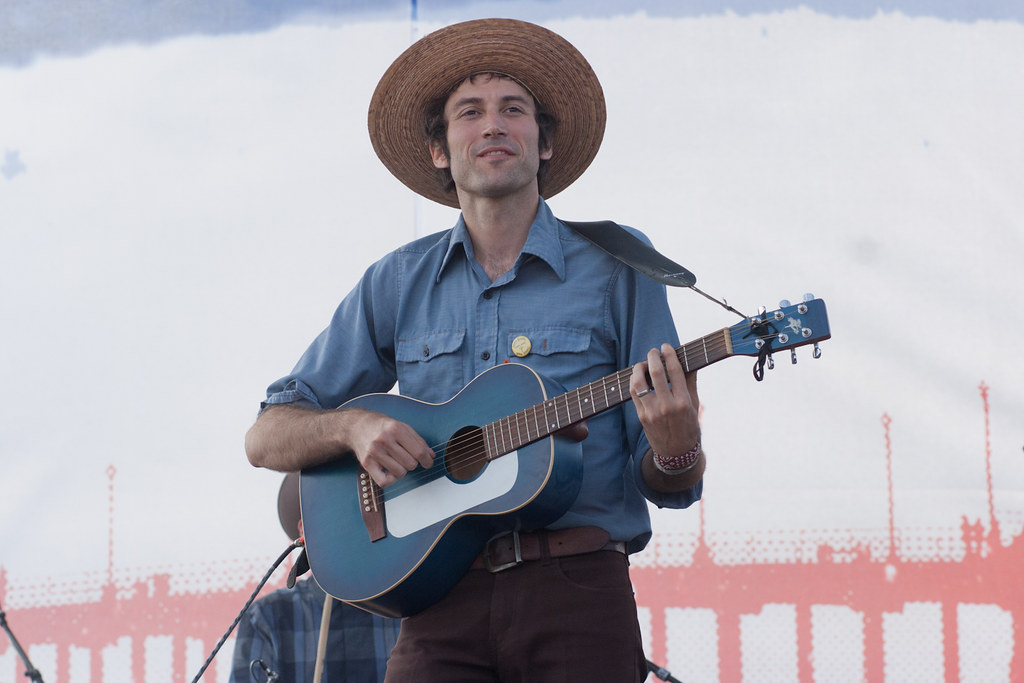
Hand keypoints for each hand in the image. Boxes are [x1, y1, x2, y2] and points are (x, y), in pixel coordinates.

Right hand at [343, 408, 435, 487]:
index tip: (428, 463)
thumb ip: (418, 441)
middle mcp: (384, 440)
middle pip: (411, 464)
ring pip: (400, 473)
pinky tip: (390, 471)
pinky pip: (384, 481)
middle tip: (406, 457)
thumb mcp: (403, 427)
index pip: (419, 452)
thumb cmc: (382, 427)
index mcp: (396, 429)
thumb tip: (431, 456)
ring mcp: (374, 452)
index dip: (427, 460)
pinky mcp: (366, 463)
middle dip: (412, 462)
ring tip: (396, 461)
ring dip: (402, 469)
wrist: (357, 426)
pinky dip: (390, 479)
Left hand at [629, 343, 700, 457]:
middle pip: (656, 374)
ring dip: (639, 369)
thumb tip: (689, 362)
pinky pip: (633, 394)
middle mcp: (667, 406)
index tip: (666, 347)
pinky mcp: (641, 416)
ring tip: (643, 364)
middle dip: (653, 357)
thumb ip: (690, 382)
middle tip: (653, 351)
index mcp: (683, 402)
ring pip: (639, 383)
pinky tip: (639, 377)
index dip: (669, 355)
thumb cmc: (688, 426)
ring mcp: (652, 412)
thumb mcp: (694, 405)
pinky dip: (634, 382)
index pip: (675, 371)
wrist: (676, 453)